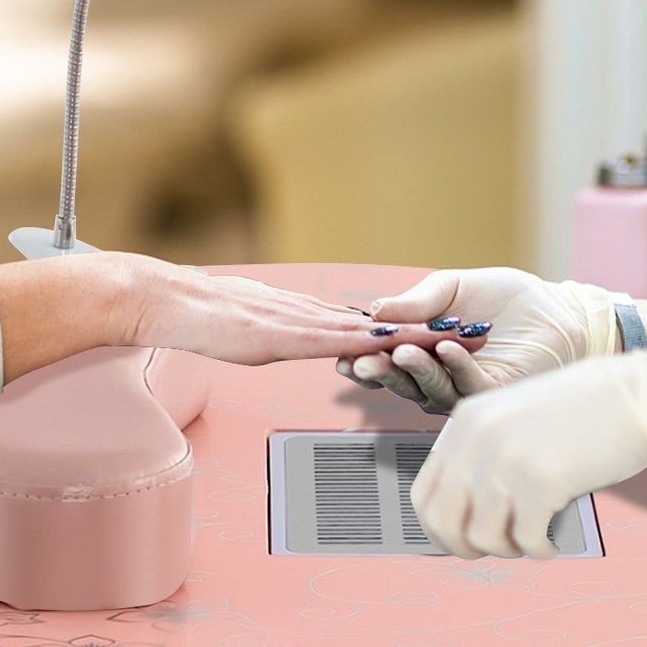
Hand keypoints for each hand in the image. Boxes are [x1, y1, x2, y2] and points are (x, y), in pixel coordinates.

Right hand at [125, 255, 492, 366]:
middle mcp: (311, 314)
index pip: (368, 321)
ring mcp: (299, 322)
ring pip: (364, 329)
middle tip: (468, 331)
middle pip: (379, 322)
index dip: (407, 326)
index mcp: (307, 314)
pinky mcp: (284, 333)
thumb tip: (307, 341)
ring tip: (447, 338)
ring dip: (406, 336)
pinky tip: (389, 343)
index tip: (443, 329)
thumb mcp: (259, 328)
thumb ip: (288, 333)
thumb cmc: (209, 318)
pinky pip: (332, 338)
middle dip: (424, 329)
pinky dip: (365, 342)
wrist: (178, 302)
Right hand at [336, 267, 618, 412]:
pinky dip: (455, 366)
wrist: (555, 309)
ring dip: (414, 370)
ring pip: (430, 389)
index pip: (386, 359)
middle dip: (380, 371)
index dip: (363, 357)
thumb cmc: (505, 299)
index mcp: (424, 352)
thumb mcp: (453, 287)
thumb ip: (417, 300)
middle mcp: (440, 377)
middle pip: (402, 381)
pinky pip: (469, 385)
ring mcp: (466, 390)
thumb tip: (375, 310)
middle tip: (363, 361)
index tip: (344, 351)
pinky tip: (446, 348)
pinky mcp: (495, 394)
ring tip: (401, 349)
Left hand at [410, 348, 646, 558]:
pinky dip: (540, 549)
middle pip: (442, 522)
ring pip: (482, 538)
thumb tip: (463, 521)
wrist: (630, 395)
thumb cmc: (577, 413)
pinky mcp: (540, 482)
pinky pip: (527, 541)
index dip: (438, 528)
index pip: (423, 493)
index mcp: (465, 420)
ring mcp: (506, 460)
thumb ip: (481, 457)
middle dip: (465, 548)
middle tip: (499, 546)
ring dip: (509, 548)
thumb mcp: (512, 420)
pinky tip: (553, 538)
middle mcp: (476, 439)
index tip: (461, 540)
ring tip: (533, 535)